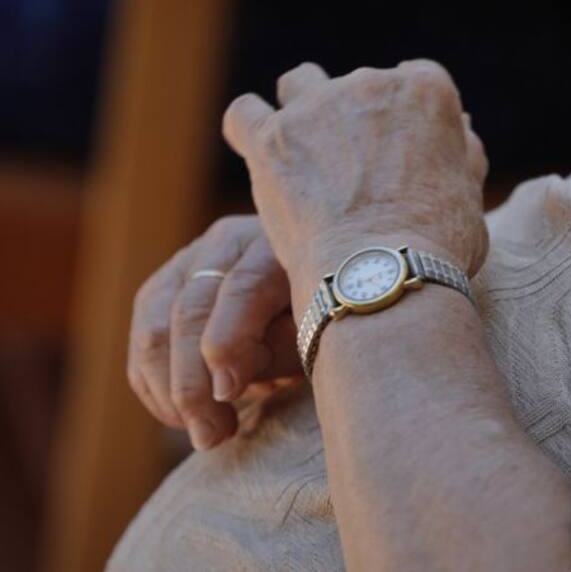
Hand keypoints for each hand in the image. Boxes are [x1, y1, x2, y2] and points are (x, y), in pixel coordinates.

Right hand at [127, 215, 299, 449]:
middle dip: (192, 382)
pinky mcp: (161, 289)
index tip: (228, 395)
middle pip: (190, 309)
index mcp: (275, 245)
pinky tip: (180, 418)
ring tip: (202, 433)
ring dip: (168, 390)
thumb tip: (222, 384)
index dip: (229, 343)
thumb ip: (276, 348)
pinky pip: (141, 341)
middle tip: (211, 435)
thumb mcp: (315, 330)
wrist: (304, 290)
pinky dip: (153, 386)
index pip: (241, 289)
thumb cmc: (319, 314)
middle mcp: (226, 244)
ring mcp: (187, 262)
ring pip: (153, 326)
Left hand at [222, 61, 489, 308]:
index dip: (405, 114)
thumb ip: (462, 154)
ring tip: (303, 150)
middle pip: (358, 85)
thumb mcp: (468, 194)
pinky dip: (249, 127)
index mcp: (427, 91)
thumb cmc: (438, 244)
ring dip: (301, 108)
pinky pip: (245, 113)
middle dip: (356, 119)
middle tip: (356, 168)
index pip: (415, 79)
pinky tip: (257, 149)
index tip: (400, 145)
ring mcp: (316, 106)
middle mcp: (372, 83)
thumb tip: (462, 129)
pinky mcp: (270, 137)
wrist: (382, 273)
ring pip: (300, 83)